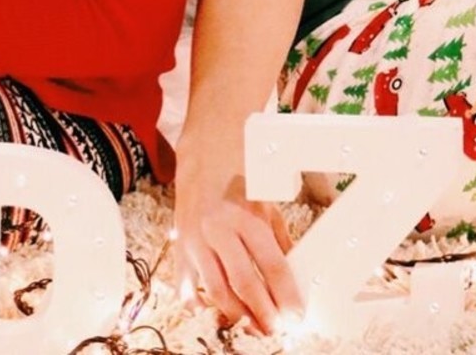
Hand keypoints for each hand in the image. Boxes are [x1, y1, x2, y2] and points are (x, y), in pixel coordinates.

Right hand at [174, 167, 300, 335]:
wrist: (205, 145)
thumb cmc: (240, 170)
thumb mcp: (266, 199)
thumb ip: (278, 237)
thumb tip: (293, 271)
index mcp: (247, 215)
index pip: (272, 265)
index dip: (286, 295)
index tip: (296, 316)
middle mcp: (220, 227)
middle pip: (244, 283)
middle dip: (262, 313)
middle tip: (275, 331)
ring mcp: (196, 237)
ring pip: (215, 289)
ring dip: (234, 314)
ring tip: (250, 327)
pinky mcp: (179, 241)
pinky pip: (185, 282)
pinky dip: (195, 302)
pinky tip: (208, 312)